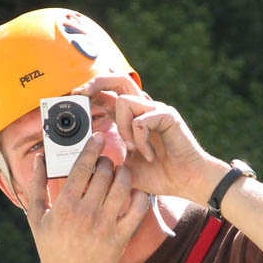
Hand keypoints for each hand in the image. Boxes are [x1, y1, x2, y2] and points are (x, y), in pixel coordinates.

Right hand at [26, 132, 149, 262]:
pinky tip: (134, 191)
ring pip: (123, 186)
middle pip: (104, 173)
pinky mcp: (121, 238)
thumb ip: (36, 186)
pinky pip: (138, 209)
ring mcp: (105, 226)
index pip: (82, 167)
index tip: (98, 137)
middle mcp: (86, 214)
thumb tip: (40, 158)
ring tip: (120, 172)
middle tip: (107, 161)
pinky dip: (140, 195)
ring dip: (124, 173)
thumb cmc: (51, 248)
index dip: (92, 147)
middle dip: (108, 161)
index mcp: (64, 207)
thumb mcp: (36, 218)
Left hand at [73, 75, 217, 202]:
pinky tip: (150, 154)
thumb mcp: (124, 167)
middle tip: (81, 93)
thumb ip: (108, 158)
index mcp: (132, 118)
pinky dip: (141, 140)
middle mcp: (144, 109)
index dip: (92, 92)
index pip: (109, 95)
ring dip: (123, 128)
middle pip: (118, 80)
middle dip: (96, 83)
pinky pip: (141, 120)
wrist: (186, 181)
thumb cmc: (160, 175)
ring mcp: (156, 110)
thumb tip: (84, 159)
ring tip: (133, 149)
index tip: (76, 96)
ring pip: (125, 101)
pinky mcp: (167, 116)